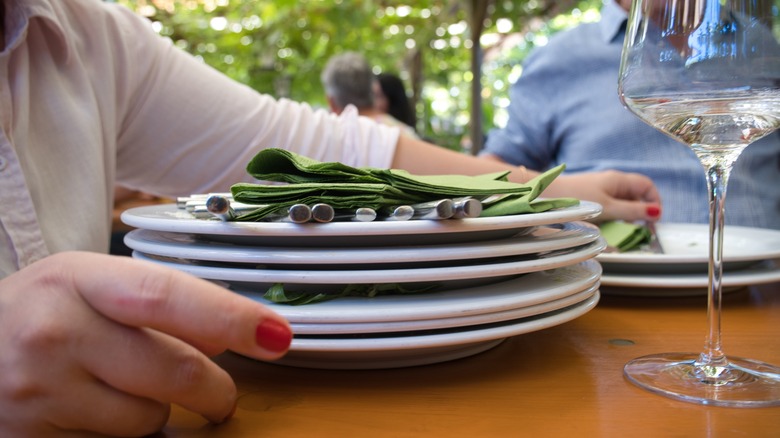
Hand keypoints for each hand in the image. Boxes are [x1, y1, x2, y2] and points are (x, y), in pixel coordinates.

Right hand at [0, 252, 291, 436]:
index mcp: (77, 279)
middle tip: (221, 395)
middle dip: (216, 389)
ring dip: (159, 410)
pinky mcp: (33, 437)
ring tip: (127, 390)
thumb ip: (159, 303)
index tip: (277, 335)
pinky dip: (124, 433)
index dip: (229, 317)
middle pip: (174, 369)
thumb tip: (228, 335)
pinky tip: (98, 411)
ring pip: (148, 417)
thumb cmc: (42, 313)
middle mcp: (55, 331)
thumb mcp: (92, 286)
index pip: (167, 296)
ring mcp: (39, 390)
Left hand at [546, 170, 661, 222]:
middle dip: (642, 212)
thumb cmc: (577, 198)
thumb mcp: (608, 208)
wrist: (546, 193)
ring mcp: (600, 190)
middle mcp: (611, 183)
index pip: (647, 186)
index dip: (655, 201)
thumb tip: (656, 213)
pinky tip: (610, 228)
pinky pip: (609, 207)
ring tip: (627, 232)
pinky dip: (614, 217)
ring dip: (628, 217)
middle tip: (643, 231)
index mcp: (619, 180)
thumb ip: (632, 211)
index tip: (655, 221)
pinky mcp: (591, 199)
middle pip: (636, 195)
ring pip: (622, 203)